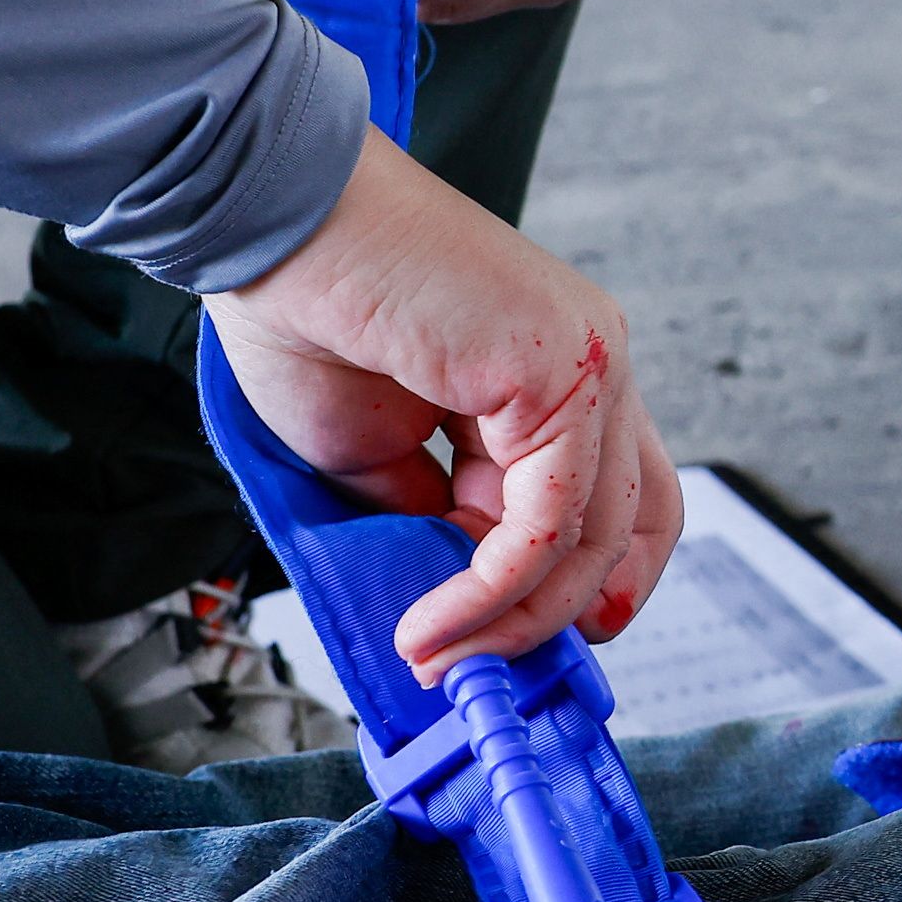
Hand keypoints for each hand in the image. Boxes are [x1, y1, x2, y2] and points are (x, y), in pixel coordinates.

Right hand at [207, 135, 683, 671]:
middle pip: (630, 523)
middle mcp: (589, 360)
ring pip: (591, 536)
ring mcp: (588, 360)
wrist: (271, 230)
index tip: (515, 644)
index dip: (584, 584)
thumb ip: (431, 516)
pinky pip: (548, 523)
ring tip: (431, 653)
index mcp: (553, 370)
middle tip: (479, 671)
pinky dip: (492, 590)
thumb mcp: (375, 452)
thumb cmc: (306, 315)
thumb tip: (457, 596)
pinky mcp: (563, 370)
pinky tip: (434, 621)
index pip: (618, 497)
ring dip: (509, 619)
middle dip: (556, 616)